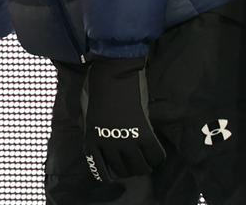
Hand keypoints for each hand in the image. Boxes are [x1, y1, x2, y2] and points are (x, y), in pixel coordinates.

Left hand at [81, 56, 164, 179]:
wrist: (113, 71)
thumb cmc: (97, 86)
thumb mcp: (88, 111)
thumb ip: (94, 128)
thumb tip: (101, 139)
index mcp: (92, 137)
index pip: (99, 168)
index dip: (108, 173)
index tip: (114, 172)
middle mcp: (109, 144)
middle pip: (122, 170)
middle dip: (129, 169)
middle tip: (134, 162)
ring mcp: (127, 140)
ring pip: (140, 167)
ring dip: (144, 166)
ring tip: (146, 159)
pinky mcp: (144, 133)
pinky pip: (155, 155)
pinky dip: (157, 157)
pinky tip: (156, 151)